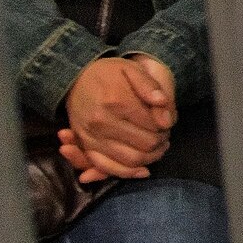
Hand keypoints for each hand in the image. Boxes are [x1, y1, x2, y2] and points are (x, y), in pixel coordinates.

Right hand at [61, 55, 175, 182]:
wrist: (76, 78)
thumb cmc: (108, 73)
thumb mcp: (132, 70)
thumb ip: (151, 87)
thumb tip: (164, 110)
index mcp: (117, 101)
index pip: (153, 126)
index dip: (166, 127)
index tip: (167, 123)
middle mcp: (102, 122)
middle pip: (145, 144)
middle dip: (160, 142)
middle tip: (164, 137)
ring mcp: (92, 136)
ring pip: (130, 159)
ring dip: (149, 158)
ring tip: (157, 148)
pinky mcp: (86, 145)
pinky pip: (108, 167)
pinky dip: (127, 172)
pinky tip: (142, 169)